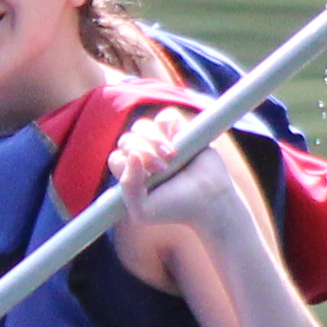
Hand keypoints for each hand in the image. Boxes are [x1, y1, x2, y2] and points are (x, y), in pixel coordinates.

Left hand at [115, 107, 264, 244]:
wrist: (210, 201)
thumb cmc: (175, 208)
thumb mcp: (143, 210)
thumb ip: (128, 187)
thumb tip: (131, 154)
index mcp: (132, 173)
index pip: (117, 159)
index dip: (127, 166)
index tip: (147, 180)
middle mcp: (144, 155)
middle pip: (127, 140)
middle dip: (143, 154)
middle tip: (162, 169)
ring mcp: (161, 141)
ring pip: (140, 127)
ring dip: (153, 140)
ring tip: (171, 156)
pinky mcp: (179, 130)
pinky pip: (164, 117)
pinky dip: (167, 126)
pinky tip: (178, 141)